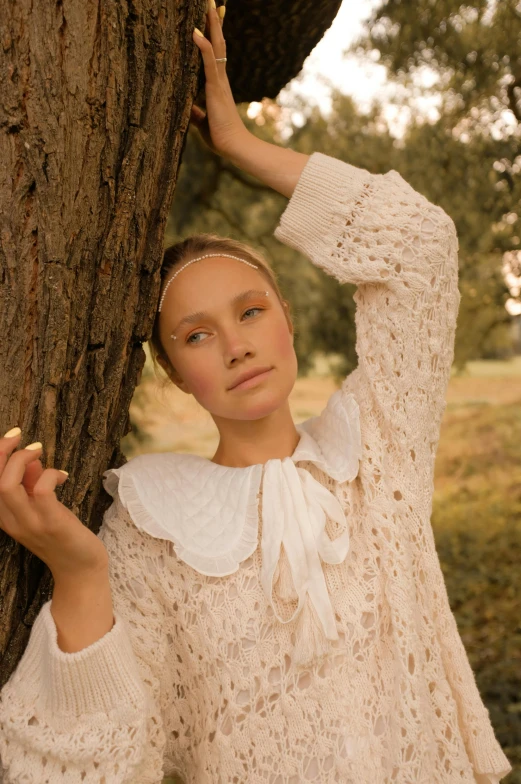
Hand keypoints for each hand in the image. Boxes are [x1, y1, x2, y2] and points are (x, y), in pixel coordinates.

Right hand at [0, 429, 108, 579]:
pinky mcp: (52, 524)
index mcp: (6, 518)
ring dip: (22, 460)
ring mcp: (31, 524)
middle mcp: (12, 522)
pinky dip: (49, 474)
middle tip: (25, 439)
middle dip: (4, 451)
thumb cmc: (63, 537)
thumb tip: (29, 461)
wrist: (81, 570)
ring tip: (39, 453)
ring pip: (8, 485)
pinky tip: (62, 476)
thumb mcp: (42, 509)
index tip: (12, 437)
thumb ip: (32, 486)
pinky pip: (41, 491)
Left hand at [191, 2, 250, 158]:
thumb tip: (187, 108)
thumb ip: (195, 112)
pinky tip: (196, 30)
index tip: (213, 16)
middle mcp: (220, 79)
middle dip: (215, 22)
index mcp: (217, 85)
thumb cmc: (221, 137)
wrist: (234, 147)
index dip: (214, 35)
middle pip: (218, 43)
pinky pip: (209, 61)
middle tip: (213, 1)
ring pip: (216, 46)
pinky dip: (203, 45)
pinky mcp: (215, 88)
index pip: (215, 54)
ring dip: (212, 24)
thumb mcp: (202, 122)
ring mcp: (219, 82)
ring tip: (210, 3)